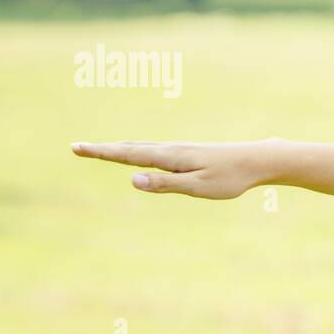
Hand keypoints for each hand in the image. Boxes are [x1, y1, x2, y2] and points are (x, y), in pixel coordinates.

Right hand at [71, 139, 277, 198]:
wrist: (256, 159)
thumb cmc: (230, 177)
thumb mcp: (198, 187)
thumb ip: (165, 184)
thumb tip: (132, 178)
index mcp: (169, 157)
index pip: (127, 155)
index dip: (101, 152)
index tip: (77, 147)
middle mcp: (170, 149)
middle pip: (129, 148)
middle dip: (102, 148)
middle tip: (76, 147)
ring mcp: (179, 149)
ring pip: (141, 148)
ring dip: (117, 148)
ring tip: (99, 149)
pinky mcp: (188, 153)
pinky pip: (154, 150)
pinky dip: (136, 149)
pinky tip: (137, 154)